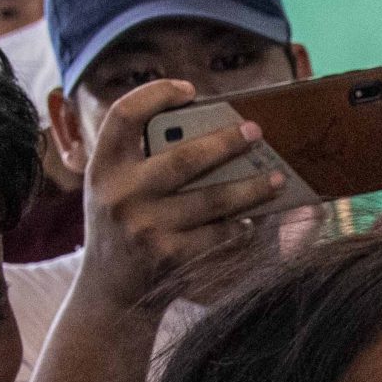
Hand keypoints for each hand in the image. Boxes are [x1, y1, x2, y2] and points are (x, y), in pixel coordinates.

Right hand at [79, 81, 288, 316]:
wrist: (109, 290)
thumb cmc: (122, 222)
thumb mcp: (112, 185)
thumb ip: (139, 155)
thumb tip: (205, 124)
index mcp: (103, 166)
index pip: (124, 115)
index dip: (156, 95)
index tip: (189, 91)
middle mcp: (120, 194)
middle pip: (183, 158)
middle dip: (227, 142)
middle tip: (256, 131)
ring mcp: (145, 227)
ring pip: (212, 199)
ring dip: (251, 187)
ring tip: (277, 178)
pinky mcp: (168, 256)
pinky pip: (218, 233)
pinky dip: (241, 226)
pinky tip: (254, 220)